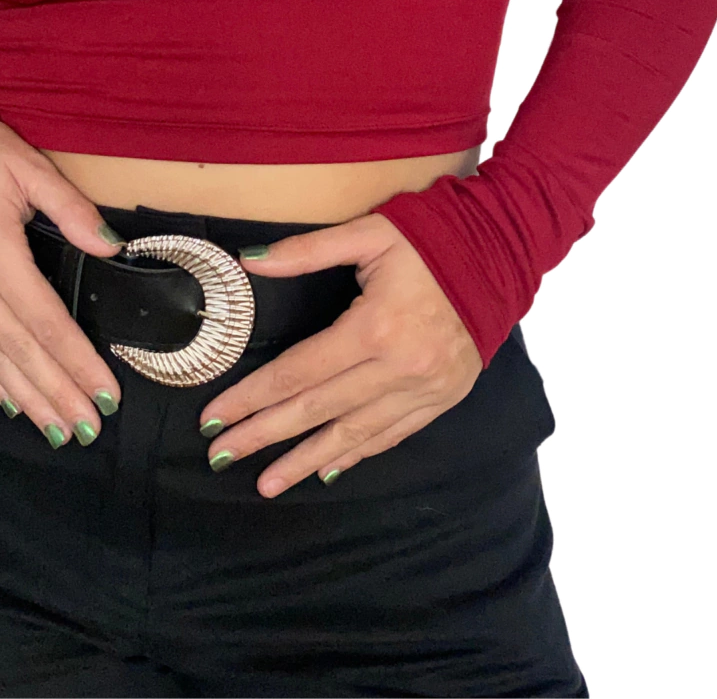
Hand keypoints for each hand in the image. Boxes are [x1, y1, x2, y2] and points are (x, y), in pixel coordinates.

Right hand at [0, 118, 122, 447]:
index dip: (76, 360)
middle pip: (16, 347)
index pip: (43, 318)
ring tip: (57, 428)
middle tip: (87, 426)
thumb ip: (73, 210)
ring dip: (24, 395)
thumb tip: (114, 248)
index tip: (105, 391)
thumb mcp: (31, 167)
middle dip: (55, 390)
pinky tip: (11, 401)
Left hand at [198, 212, 482, 496]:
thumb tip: (249, 259)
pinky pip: (391, 435)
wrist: (501, 255)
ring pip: (353, 434)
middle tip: (222, 455)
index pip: (299, 371)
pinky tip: (328, 469)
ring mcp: (424, 390)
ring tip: (267, 483)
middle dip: (265, 434)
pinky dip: (357, 454)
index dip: (253, 396)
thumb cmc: (430, 239)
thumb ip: (307, 251)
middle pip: (317, 409)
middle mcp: (399, 368)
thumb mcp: (368, 233)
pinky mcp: (443, 399)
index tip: (215, 415)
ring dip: (306, 460)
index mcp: (375, 327)